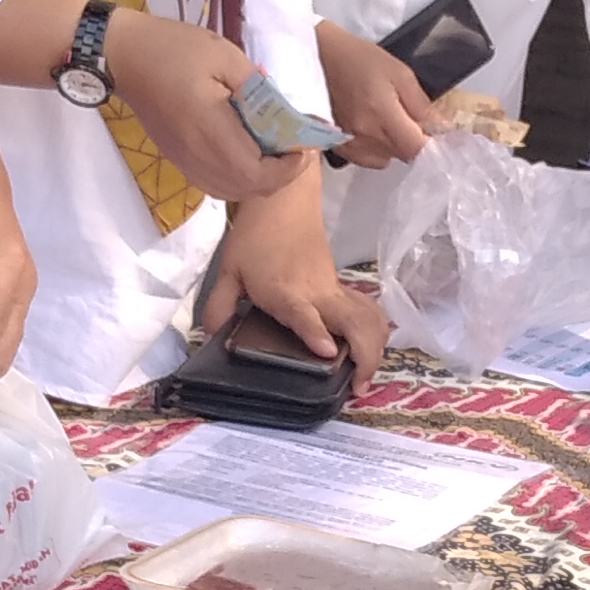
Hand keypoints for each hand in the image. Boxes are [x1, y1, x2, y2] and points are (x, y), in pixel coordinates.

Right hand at [100, 10, 294, 204]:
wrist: (125, 57)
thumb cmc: (174, 49)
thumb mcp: (225, 56)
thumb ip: (258, 87)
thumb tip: (284, 111)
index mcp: (211, 129)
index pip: (258, 173)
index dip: (289, 168)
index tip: (304, 145)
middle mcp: (197, 156)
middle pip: (249, 190)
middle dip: (281, 175)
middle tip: (297, 148)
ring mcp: (186, 162)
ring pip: (233, 192)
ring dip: (261, 180)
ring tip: (276, 153)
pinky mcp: (179, 160)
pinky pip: (216, 185)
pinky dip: (240, 179)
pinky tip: (249, 155)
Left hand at [199, 169, 387, 374]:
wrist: (283, 201)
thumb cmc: (255, 236)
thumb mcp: (228, 271)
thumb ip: (219, 307)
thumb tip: (212, 337)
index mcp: (285, 291)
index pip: (303, 314)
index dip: (314, 332)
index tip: (326, 353)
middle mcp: (317, 293)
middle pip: (355, 323)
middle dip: (365, 357)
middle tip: (357, 388)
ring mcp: (334, 290)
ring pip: (371, 318)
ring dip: (376, 348)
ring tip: (364, 376)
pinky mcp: (341, 287)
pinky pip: (369, 311)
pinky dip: (376, 331)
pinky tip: (369, 350)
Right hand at [314, 19, 440, 165]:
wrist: (317, 57)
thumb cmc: (360, 59)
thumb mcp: (399, 73)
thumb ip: (421, 104)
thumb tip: (441, 128)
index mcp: (382, 114)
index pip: (416, 148)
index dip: (430, 144)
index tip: (435, 133)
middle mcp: (365, 136)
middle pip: (402, 155)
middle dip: (412, 141)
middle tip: (409, 119)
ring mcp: (349, 144)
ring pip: (385, 159)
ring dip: (393, 146)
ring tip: (387, 122)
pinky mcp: (337, 146)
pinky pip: (367, 159)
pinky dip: (375, 149)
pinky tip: (371, 129)